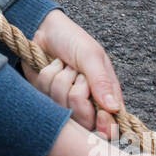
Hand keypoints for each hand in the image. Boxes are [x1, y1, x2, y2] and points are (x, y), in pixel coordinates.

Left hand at [22, 9, 121, 137]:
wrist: (42, 29)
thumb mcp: (90, 55)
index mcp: (106, 95)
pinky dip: (46, 79)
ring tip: (64, 66)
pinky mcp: (45, 99)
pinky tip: (50, 67)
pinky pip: (44, 98)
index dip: (106, 127)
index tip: (101, 115)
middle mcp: (86, 103)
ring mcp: (64, 103)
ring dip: (60, 81)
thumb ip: (101, 81)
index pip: (110, 126)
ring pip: (62, 108)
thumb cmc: (71, 39)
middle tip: (78, 75)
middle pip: (84, 121)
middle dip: (77, 95)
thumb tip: (114, 108)